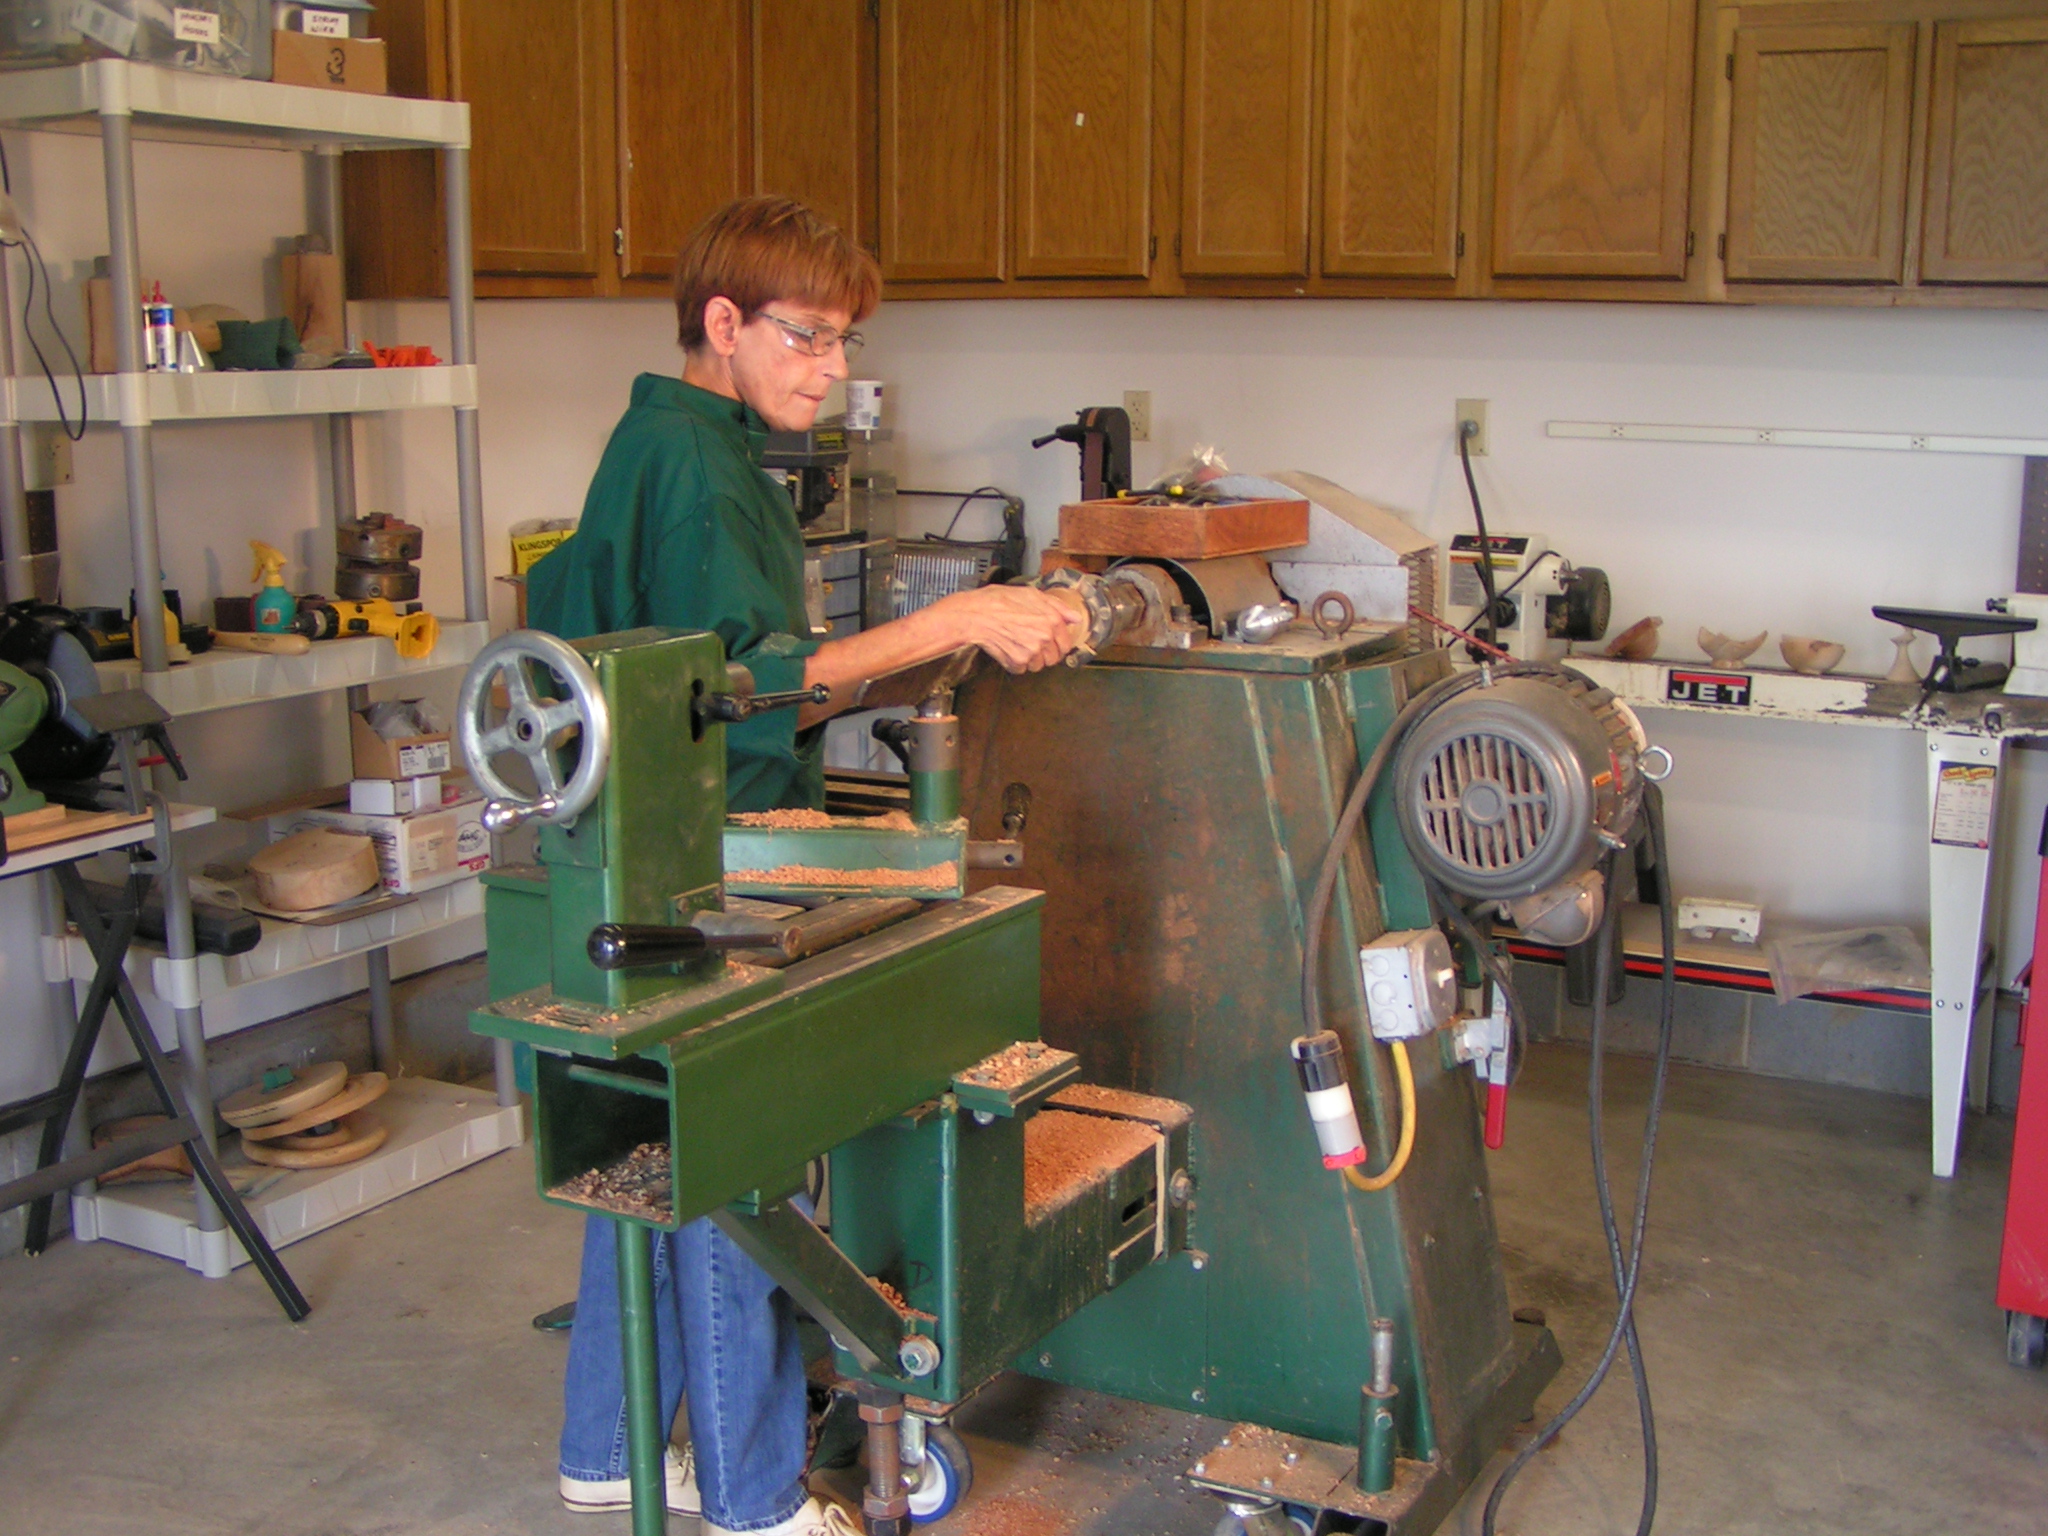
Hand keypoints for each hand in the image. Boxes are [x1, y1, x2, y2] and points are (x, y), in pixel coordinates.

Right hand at [938, 585, 1089, 673]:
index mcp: (1052, 620)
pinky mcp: (1018, 662)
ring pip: (1039, 665)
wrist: (975, 614)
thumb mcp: (1031, 594)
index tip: (1049, 642)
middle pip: (1054, 658)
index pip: (1066, 643)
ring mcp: (1032, 651)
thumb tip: (1075, 618)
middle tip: (1031, 644)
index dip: (1057, 644)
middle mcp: (1045, 637)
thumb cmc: (999, 601)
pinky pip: (1022, 669)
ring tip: (1018, 645)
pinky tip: (1009, 649)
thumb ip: (1057, 607)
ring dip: (1031, 660)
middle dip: (1045, 653)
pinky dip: (1016, 663)